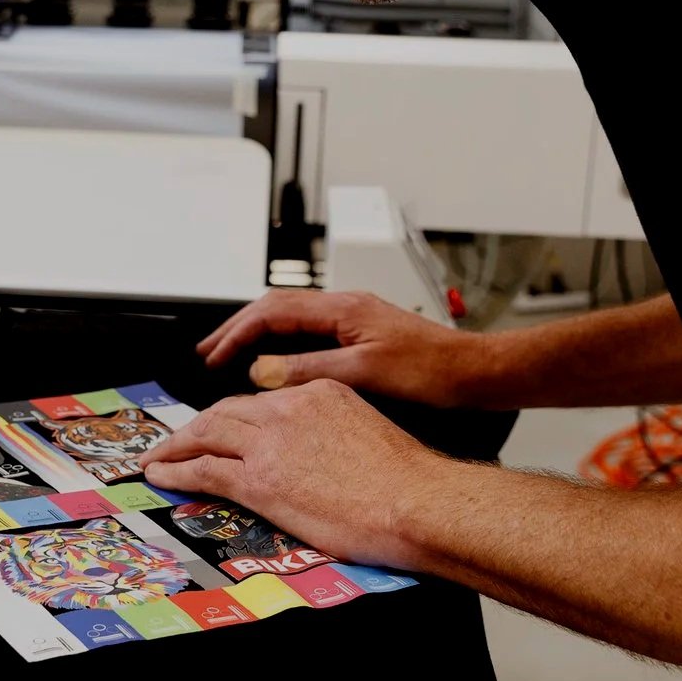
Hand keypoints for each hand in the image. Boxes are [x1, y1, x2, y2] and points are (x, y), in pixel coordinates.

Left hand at [142, 380, 447, 570]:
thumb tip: (320, 455)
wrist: (415, 501)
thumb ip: (334, 433)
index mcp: (319, 393)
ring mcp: (270, 444)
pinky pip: (203, 469)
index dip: (234, 414)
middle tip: (175, 440)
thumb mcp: (368, 433)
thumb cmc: (406, 481)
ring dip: (174, 446)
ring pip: (205, 433)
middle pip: (225, 410)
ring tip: (156, 457)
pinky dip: (176, 471)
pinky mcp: (259, 480)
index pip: (261, 398)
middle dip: (195, 426)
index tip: (221, 426)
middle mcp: (289, 409)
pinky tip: (162, 476)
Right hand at [196, 290, 498, 406]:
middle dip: (237, 328)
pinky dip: (281, 344)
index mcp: (342, 308)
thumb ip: (309, 369)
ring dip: (257, 335)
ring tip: (229, 354)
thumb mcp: (364, 373)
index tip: (215, 357)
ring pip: (290, 319)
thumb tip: (263, 371)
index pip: (273, 311)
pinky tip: (274, 362)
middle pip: (275, 308)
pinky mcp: (361, 336)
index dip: (238, 334)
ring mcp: (353, 320)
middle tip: (207, 351)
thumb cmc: (433, 371)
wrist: (474, 374)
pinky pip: (307, 332)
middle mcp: (345, 307)